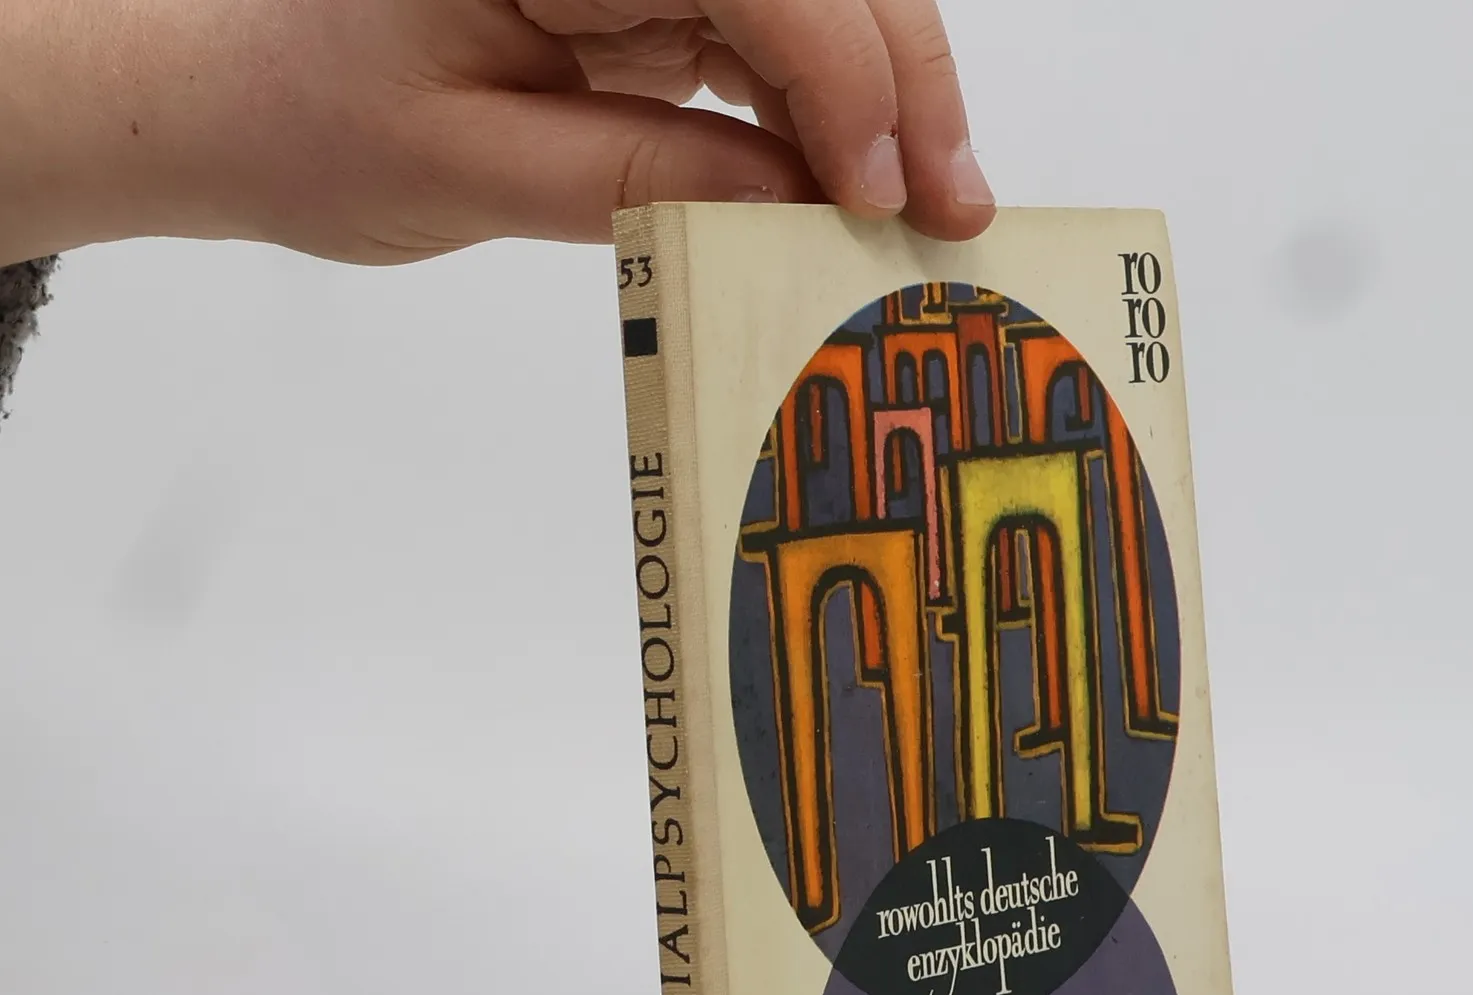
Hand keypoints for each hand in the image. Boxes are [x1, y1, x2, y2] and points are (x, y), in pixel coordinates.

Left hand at [0, 0, 995, 266]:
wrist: (238, 92)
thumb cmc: (315, 121)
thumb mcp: (473, 173)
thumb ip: (644, 179)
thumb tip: (800, 202)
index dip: (845, 80)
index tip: (887, 197)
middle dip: (900, 82)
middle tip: (955, 207)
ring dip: (881, 95)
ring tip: (923, 205)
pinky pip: (770, 29)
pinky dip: (823, 107)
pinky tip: (852, 179)